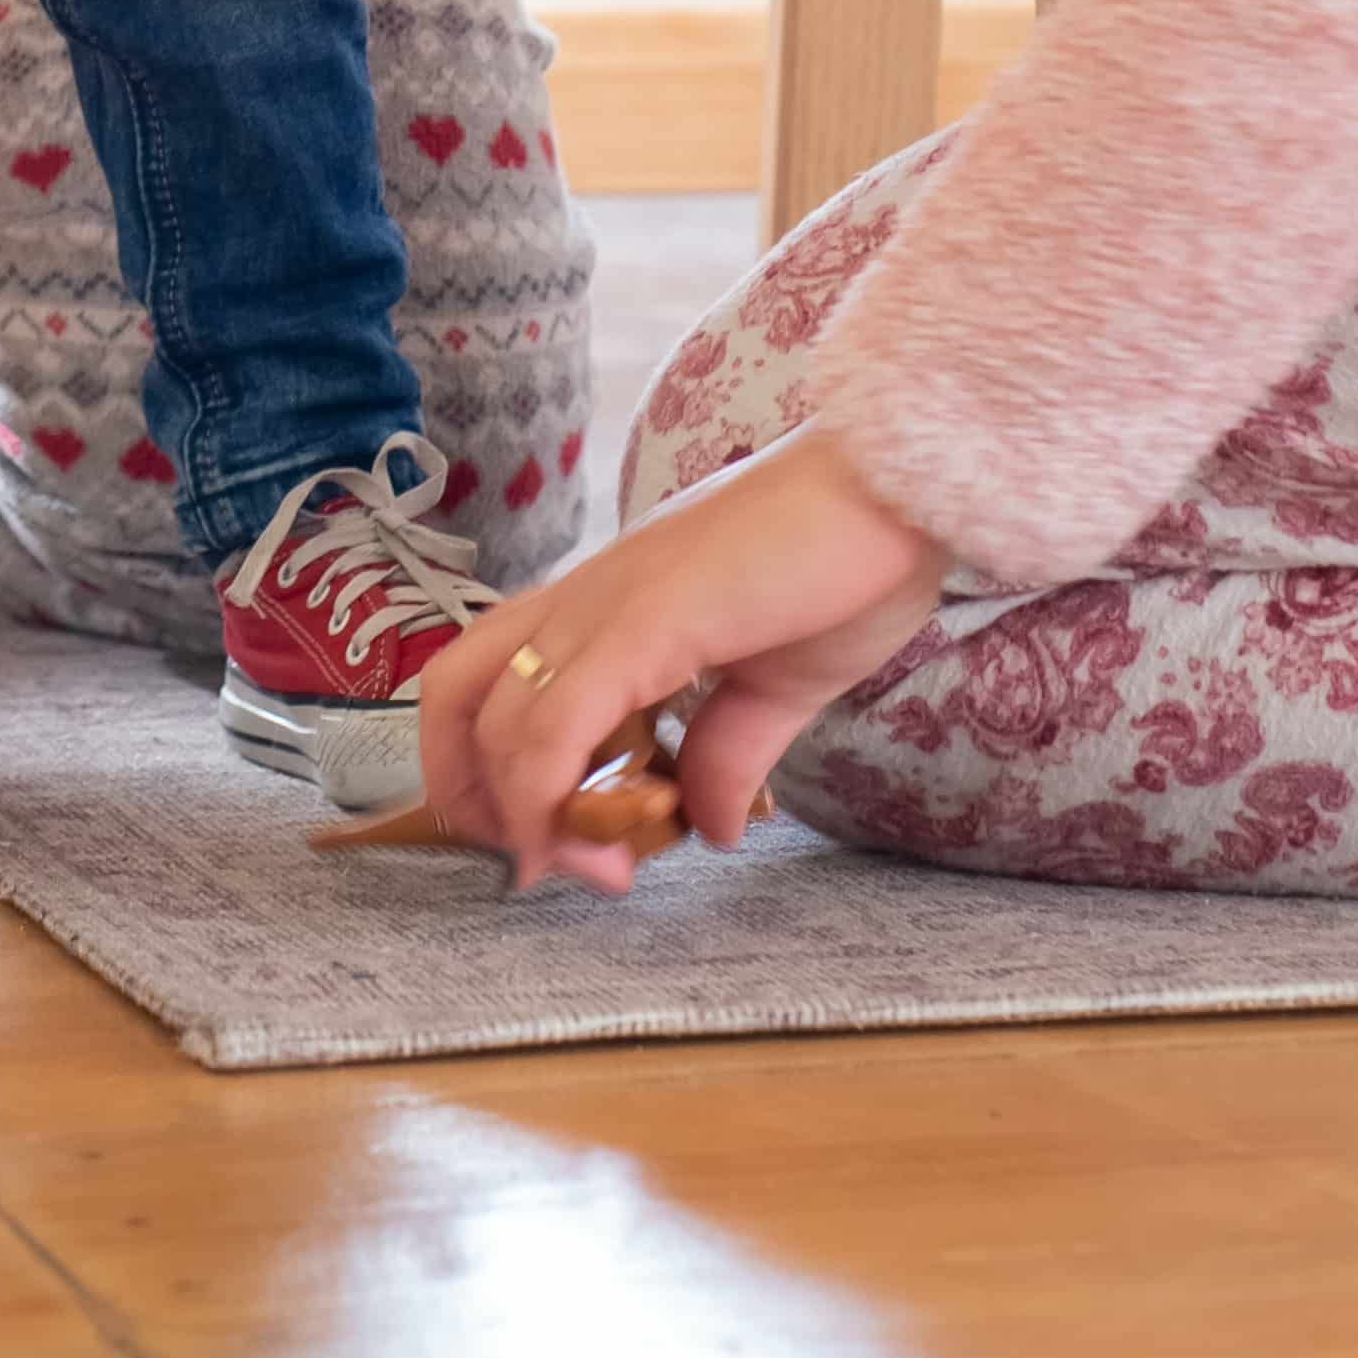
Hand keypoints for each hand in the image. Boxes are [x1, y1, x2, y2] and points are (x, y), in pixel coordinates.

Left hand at [417, 424, 946, 892]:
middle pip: (458, 694)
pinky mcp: (646, 618)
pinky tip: (599, 850)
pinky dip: (552, 793)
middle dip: (471, 797)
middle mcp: (590, 595)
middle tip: (539, 864)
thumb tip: (714, 826)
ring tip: (581, 871)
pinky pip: (559, 718)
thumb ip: (730, 749)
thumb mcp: (783, 684)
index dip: (499, 779)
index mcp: (613, 604)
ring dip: (517, 812)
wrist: (899, 486)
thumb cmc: (853, 564)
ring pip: (493, 712)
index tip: (563, 855)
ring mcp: (610, 601)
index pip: (496, 683)